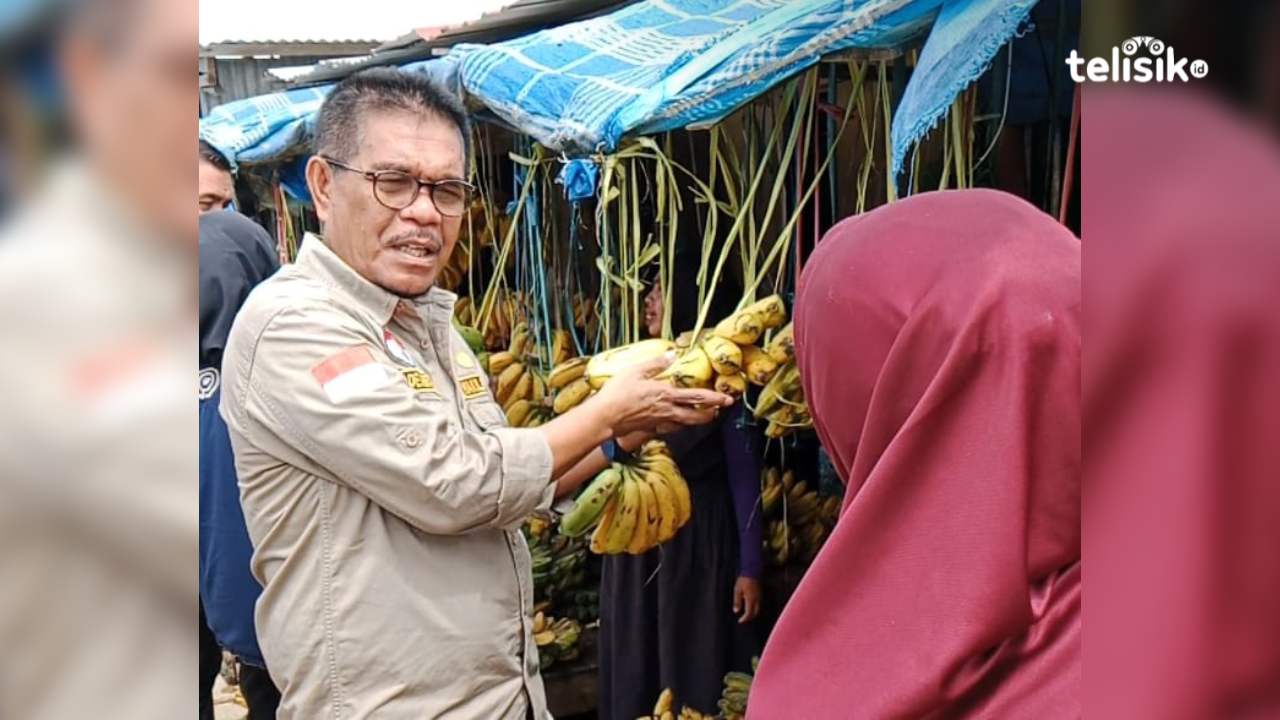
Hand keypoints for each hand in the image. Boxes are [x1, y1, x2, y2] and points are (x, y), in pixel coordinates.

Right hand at [592, 355, 733, 436]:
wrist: (604, 418)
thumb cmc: (617, 393)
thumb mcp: (636, 371)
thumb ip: (656, 363)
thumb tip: (672, 354)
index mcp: (665, 394)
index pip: (696, 397)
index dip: (714, 398)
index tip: (726, 399)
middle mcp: (667, 410)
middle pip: (696, 416)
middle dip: (711, 413)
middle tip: (720, 410)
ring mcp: (659, 421)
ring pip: (685, 423)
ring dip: (698, 420)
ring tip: (706, 416)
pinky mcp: (651, 428)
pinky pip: (671, 428)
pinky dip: (679, 425)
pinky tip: (678, 422)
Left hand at [733, 576, 760, 622]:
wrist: (752, 571)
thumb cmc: (743, 580)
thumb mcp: (737, 590)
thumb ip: (737, 601)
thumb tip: (736, 611)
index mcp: (750, 600)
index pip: (749, 613)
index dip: (745, 619)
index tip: (740, 621)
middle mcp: (757, 600)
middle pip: (755, 613)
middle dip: (749, 617)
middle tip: (743, 619)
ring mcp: (759, 597)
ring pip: (758, 609)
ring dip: (752, 613)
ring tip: (746, 614)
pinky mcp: (760, 594)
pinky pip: (759, 604)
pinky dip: (754, 608)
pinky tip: (750, 607)